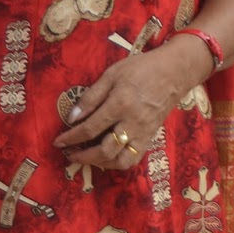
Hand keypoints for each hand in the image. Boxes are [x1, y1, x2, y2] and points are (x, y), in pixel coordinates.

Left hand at [52, 38, 207, 169]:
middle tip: (69, 154)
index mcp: (120, 104)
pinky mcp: (151, 137)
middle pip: (105, 150)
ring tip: (88, 157)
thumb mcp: (112, 74)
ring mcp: (144, 132)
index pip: (91, 128)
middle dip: (83, 156)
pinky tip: (108, 157)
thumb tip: (72, 117)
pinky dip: (118, 162)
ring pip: (121, 161)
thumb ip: (92, 96)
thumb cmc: (142, 68)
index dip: (71, 137)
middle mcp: (132, 123)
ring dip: (101, 163)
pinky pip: (134, 158)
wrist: (175, 72)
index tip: (58, 142)